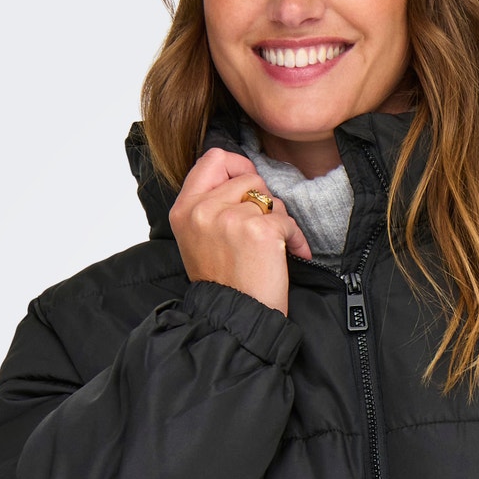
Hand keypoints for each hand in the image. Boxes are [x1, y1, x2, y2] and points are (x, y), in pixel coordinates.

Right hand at [168, 148, 312, 316]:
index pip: (213, 159)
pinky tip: (288, 255)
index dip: (238, 165)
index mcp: (184, 209)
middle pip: (248, 177)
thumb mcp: (198, 239)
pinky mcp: (258, 230)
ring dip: (279, 220)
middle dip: (262, 201)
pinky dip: (294, 238)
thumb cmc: (223, 285)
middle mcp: (203, 210)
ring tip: (270, 248)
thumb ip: (210, 205)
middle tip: (260, 231)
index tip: (249, 183)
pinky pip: (287, 219)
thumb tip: (241, 176)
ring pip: (270, 197)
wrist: (235, 319)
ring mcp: (230, 218)